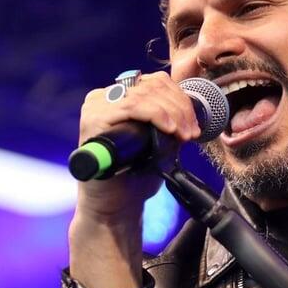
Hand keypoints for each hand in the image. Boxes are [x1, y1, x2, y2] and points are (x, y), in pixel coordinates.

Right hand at [74, 70, 203, 221]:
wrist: (115, 205)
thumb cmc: (135, 175)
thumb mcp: (158, 141)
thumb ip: (169, 121)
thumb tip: (192, 111)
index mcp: (120, 96)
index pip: (156, 82)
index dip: (181, 98)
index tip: (195, 124)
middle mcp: (105, 96)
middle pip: (152, 86)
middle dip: (180, 108)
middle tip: (191, 131)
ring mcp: (96, 106)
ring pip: (144, 94)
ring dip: (172, 112)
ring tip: (183, 134)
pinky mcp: (92, 120)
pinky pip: (130, 106)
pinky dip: (155, 114)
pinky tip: (169, 129)